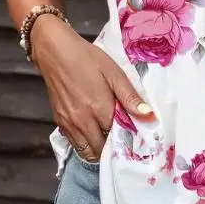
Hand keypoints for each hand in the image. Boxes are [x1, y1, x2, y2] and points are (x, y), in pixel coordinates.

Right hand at [31, 14, 153, 159]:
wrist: (55, 51)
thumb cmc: (87, 58)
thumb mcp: (114, 73)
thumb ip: (130, 96)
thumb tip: (149, 116)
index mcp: (99, 109)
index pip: (118, 137)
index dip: (129, 138)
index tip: (137, 136)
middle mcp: (83, 121)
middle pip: (102, 149)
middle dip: (114, 148)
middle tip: (124, 140)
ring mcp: (69, 124)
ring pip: (87, 152)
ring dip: (99, 150)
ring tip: (110, 140)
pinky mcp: (59, 122)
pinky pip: (75, 144)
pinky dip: (86, 145)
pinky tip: (94, 134)